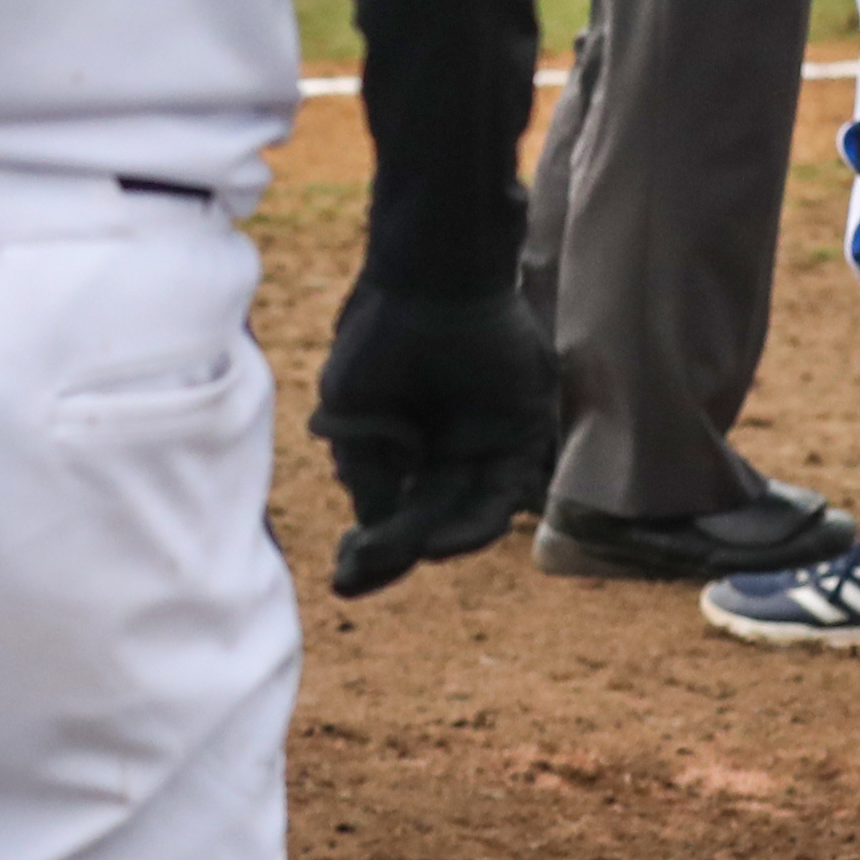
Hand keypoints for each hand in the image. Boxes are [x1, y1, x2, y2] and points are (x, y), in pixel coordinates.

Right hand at [311, 280, 555, 596]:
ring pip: (462, 516)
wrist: (429, 278)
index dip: (370, 548)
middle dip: (390, 556)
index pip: (395, 511)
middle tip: (349, 581)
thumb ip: (369, 474)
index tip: (338, 578)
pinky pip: (500, 497)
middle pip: (427, 521)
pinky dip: (468, 526)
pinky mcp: (521, 434)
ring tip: (390, 558)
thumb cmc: (383, 334)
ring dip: (426, 544)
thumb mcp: (354, 414)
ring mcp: (486, 444)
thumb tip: (376, 529)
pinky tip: (431, 544)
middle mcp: (449, 449)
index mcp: (410, 444)